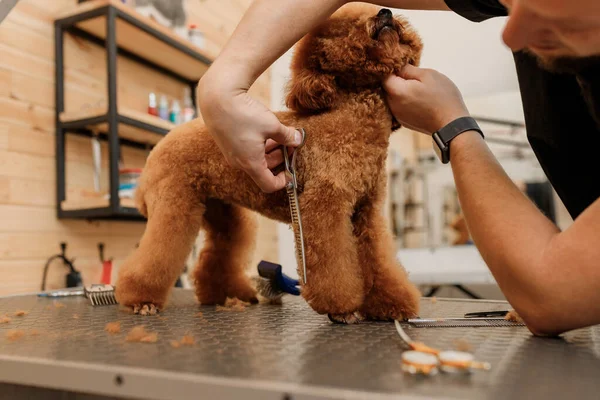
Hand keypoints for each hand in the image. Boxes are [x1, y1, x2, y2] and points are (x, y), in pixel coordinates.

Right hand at [198, 77, 301, 192]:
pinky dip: (259, 144)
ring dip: (271, 150)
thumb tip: (298, 140)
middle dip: (280, 158)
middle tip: (291, 144)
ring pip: (255, 158)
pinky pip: (246, 150)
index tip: (291, 169)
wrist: (217, 98)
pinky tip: (266, 130)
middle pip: (264, 170)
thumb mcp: (272, 125)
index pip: (269, 185)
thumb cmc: (244, 114)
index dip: (283, 181)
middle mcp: (239, 162)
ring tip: (281, 135)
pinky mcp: (227, 143)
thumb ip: (287, 136)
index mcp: (250, 163)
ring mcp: (231, 153)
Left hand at [383, 65, 469, 133]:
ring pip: (393, 98)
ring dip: (402, 92)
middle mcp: (392, 105)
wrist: (451, 124)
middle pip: (387, 88)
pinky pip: (399, 107)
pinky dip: (405, 102)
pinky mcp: (403, 122)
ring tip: (419, 90)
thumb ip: (408, 69)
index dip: (393, 69)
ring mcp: (397, 115)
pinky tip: (419, 100)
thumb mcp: (427, 75)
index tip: (404, 66)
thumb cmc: (442, 97)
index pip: (384, 76)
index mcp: (396, 92)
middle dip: (397, 80)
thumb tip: (397, 67)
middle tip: (415, 78)